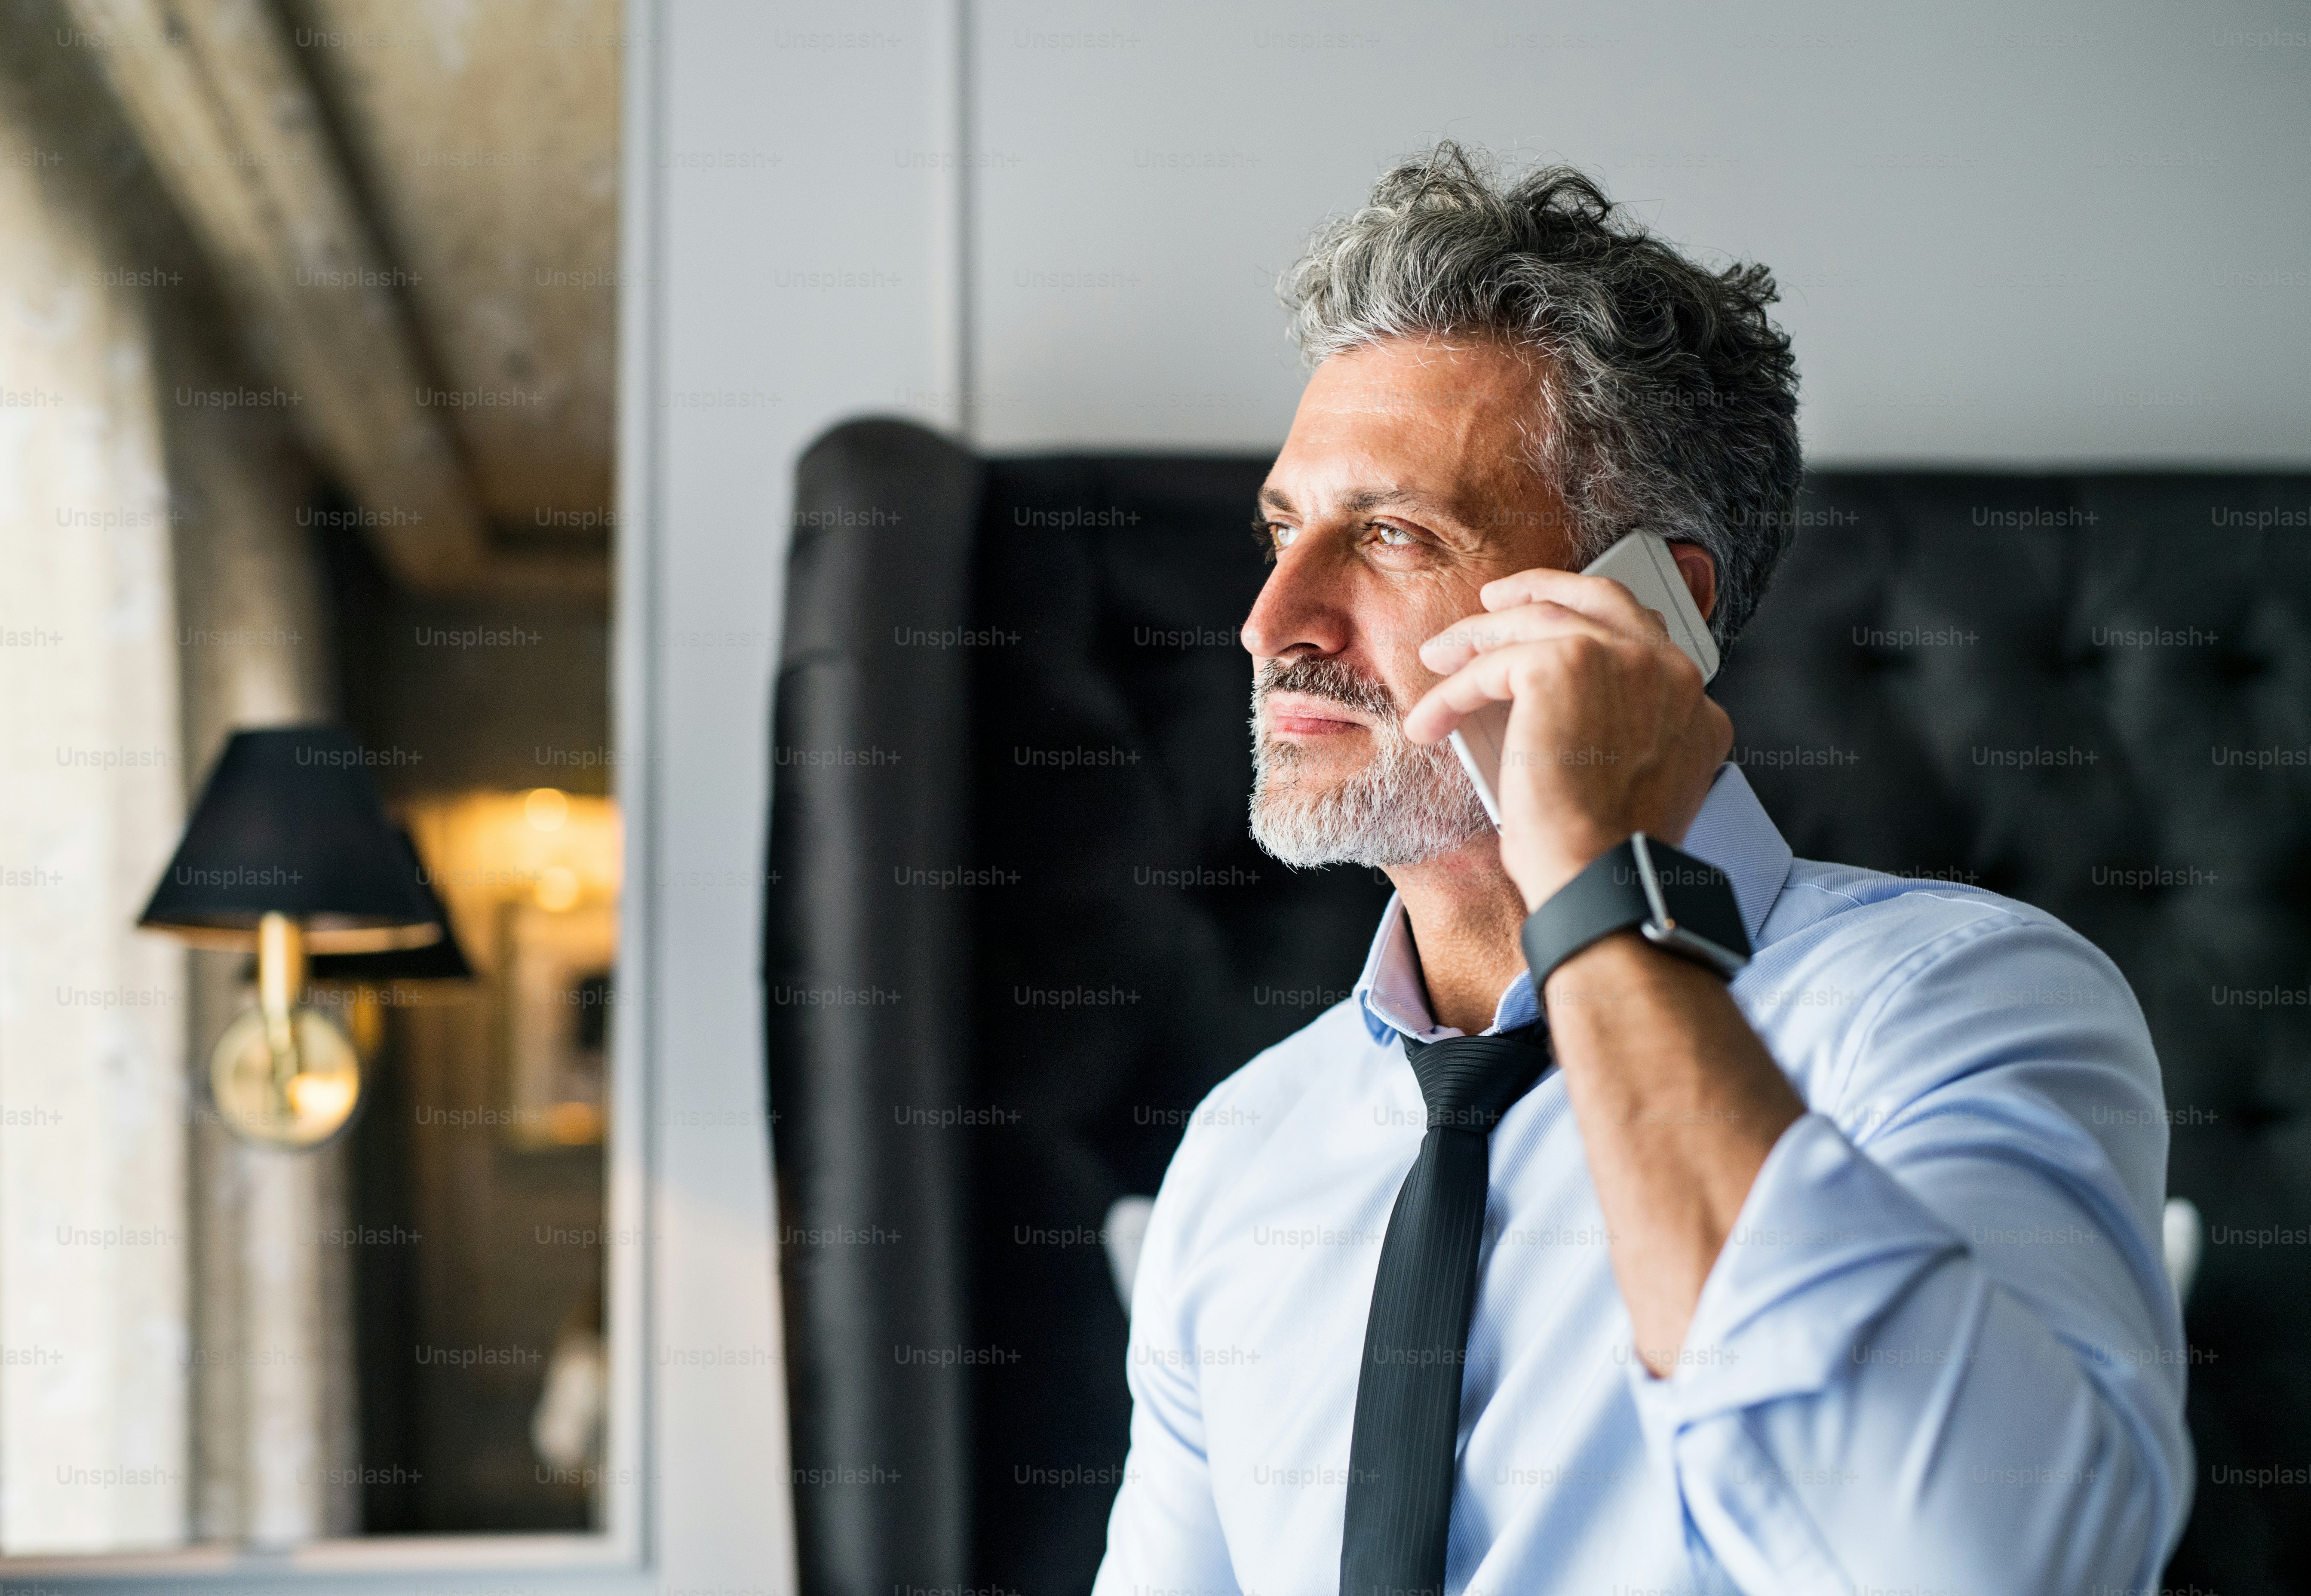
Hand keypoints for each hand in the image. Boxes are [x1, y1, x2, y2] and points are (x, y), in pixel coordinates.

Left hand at [1404, 567, 1732, 911]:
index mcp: (1693, 704)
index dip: (1588, 623)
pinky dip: (1453, 691)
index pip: (1642, 637)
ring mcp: (1624, 659)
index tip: (1546, 626)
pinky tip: (1430, 719)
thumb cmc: (1601, 855)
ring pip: (1537, 621)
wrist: (1602, 878)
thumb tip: (1554, 715)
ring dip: (1478, 638)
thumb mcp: (1628, 783)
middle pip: (1599, 598)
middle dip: (1541, 590)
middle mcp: (1670, 672)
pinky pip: (1493, 664)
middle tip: (1493, 603)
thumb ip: (1617, 733)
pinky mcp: (1566, 664)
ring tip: (1439, 659)